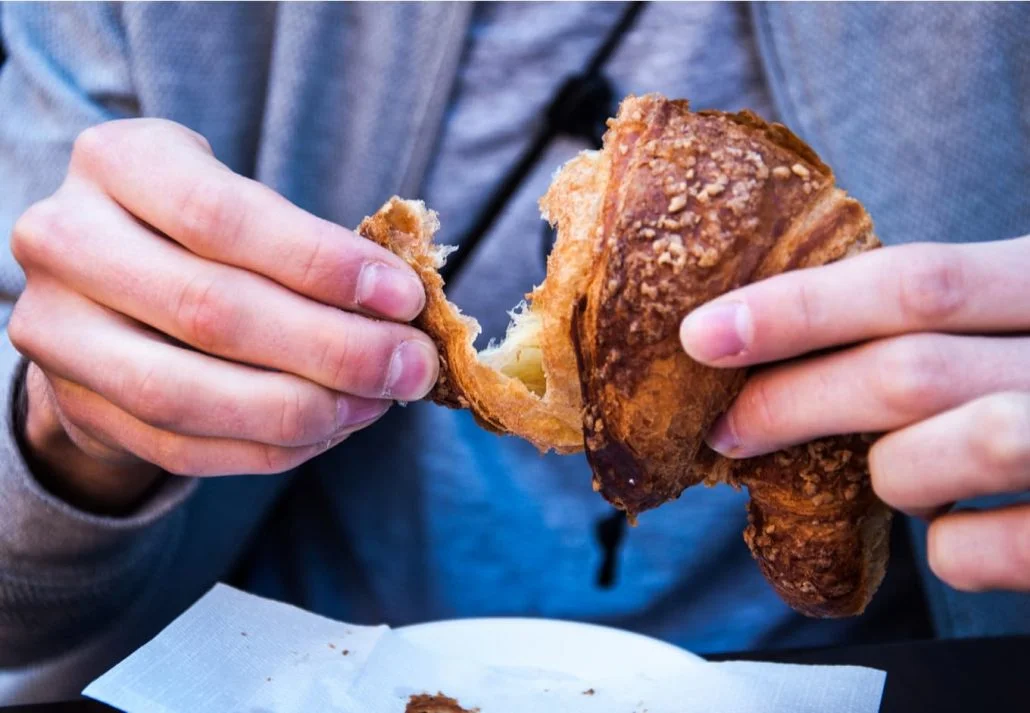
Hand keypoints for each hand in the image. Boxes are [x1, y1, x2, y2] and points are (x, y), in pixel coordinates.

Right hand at [8, 119, 437, 511]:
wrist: (108, 288)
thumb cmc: (202, 233)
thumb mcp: (246, 205)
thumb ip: (313, 247)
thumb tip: (406, 315)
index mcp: (117, 162)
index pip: (222, 217)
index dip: (322, 263)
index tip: (404, 298)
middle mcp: (67, 241)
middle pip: (211, 311)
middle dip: (333, 349)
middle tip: (410, 367)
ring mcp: (58, 332)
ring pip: (187, 395)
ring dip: (304, 410)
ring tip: (376, 402)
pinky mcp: (77, 406)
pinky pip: (182, 447)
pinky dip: (269, 447)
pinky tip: (330, 429)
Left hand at [679, 236, 1029, 592]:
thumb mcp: (1026, 312)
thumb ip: (952, 318)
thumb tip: (797, 341)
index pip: (913, 282)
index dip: (796, 308)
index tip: (702, 334)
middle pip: (905, 372)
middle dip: (794, 402)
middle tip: (729, 426)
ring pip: (938, 459)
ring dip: (887, 474)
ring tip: (891, 474)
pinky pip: (981, 551)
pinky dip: (944, 547)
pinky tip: (954, 530)